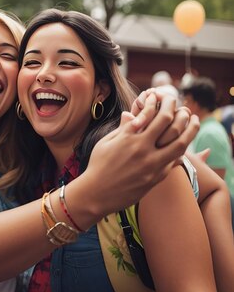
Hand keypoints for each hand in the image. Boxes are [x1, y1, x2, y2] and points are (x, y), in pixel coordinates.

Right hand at [84, 93, 199, 214]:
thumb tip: (131, 114)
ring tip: (194, 120)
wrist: (97, 193)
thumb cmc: (98, 165)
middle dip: (178, 111)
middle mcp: (143, 150)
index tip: (158, 98)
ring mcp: (152, 165)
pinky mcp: (156, 178)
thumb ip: (122, 129)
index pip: (151, 114)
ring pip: (180, 144)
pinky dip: (181, 151)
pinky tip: (183, 143)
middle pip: (170, 124)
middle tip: (182, 107)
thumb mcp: (106, 142)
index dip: (157, 103)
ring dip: (190, 129)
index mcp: (129, 138)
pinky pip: (174, 162)